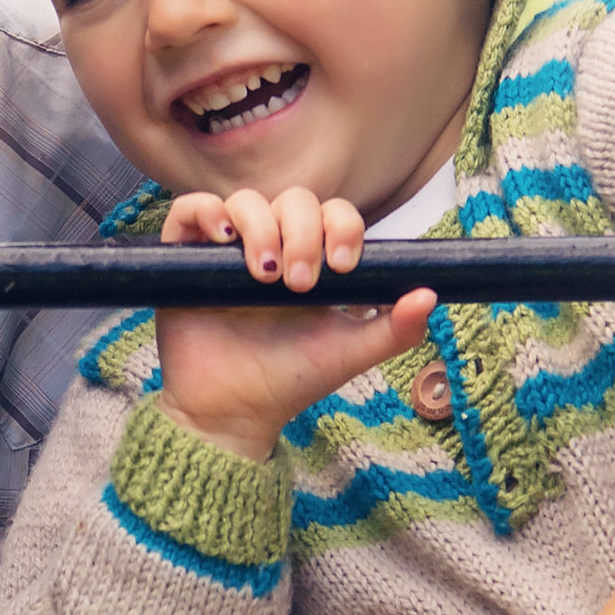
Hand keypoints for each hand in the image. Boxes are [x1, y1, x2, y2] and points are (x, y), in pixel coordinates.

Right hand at [153, 187, 432, 461]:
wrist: (232, 413)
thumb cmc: (290, 382)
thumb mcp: (349, 354)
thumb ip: (394, 329)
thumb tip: (430, 294)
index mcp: (312, 259)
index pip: (332, 214)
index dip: (342, 226)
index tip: (343, 266)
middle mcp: (271, 246)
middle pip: (292, 200)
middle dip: (302, 232)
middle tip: (299, 284)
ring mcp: (226, 250)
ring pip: (245, 201)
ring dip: (261, 227)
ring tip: (264, 274)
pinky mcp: (184, 257)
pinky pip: (191, 212)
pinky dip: (207, 213)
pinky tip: (223, 238)